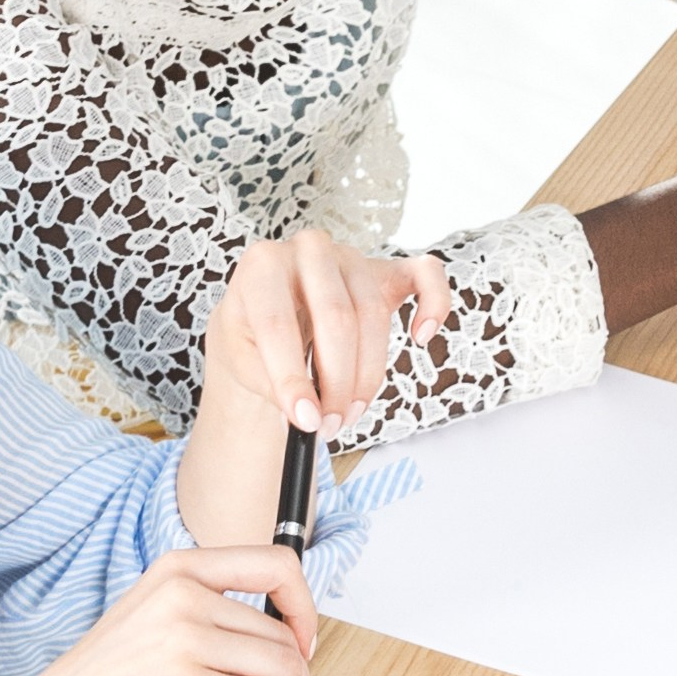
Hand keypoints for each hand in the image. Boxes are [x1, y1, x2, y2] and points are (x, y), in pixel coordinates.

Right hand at [0, 531, 325, 675]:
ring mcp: (182, 640)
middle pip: (284, 634)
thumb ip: (206, 613)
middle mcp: (180, 595)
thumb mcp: (149, 624)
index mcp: (175, 570)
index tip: (301, 645)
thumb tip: (290, 634)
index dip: (305, 608)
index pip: (278, 564)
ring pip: (285, 669)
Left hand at [177, 228, 448, 536]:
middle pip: (335, 318)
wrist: (268, 308)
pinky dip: (434, 304)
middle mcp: (309, 250)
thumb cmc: (255, 332)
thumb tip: (306, 415)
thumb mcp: (242, 357)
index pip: (278, 323)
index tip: (304, 420)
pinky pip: (425, 275)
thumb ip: (270, 383)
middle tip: (330, 425)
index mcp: (263, 265)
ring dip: (367, 375)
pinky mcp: (386, 267)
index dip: (292, 378)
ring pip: (373, 315)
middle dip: (336, 384)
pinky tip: (422, 335)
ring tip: (349, 412)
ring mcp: (351, 256)